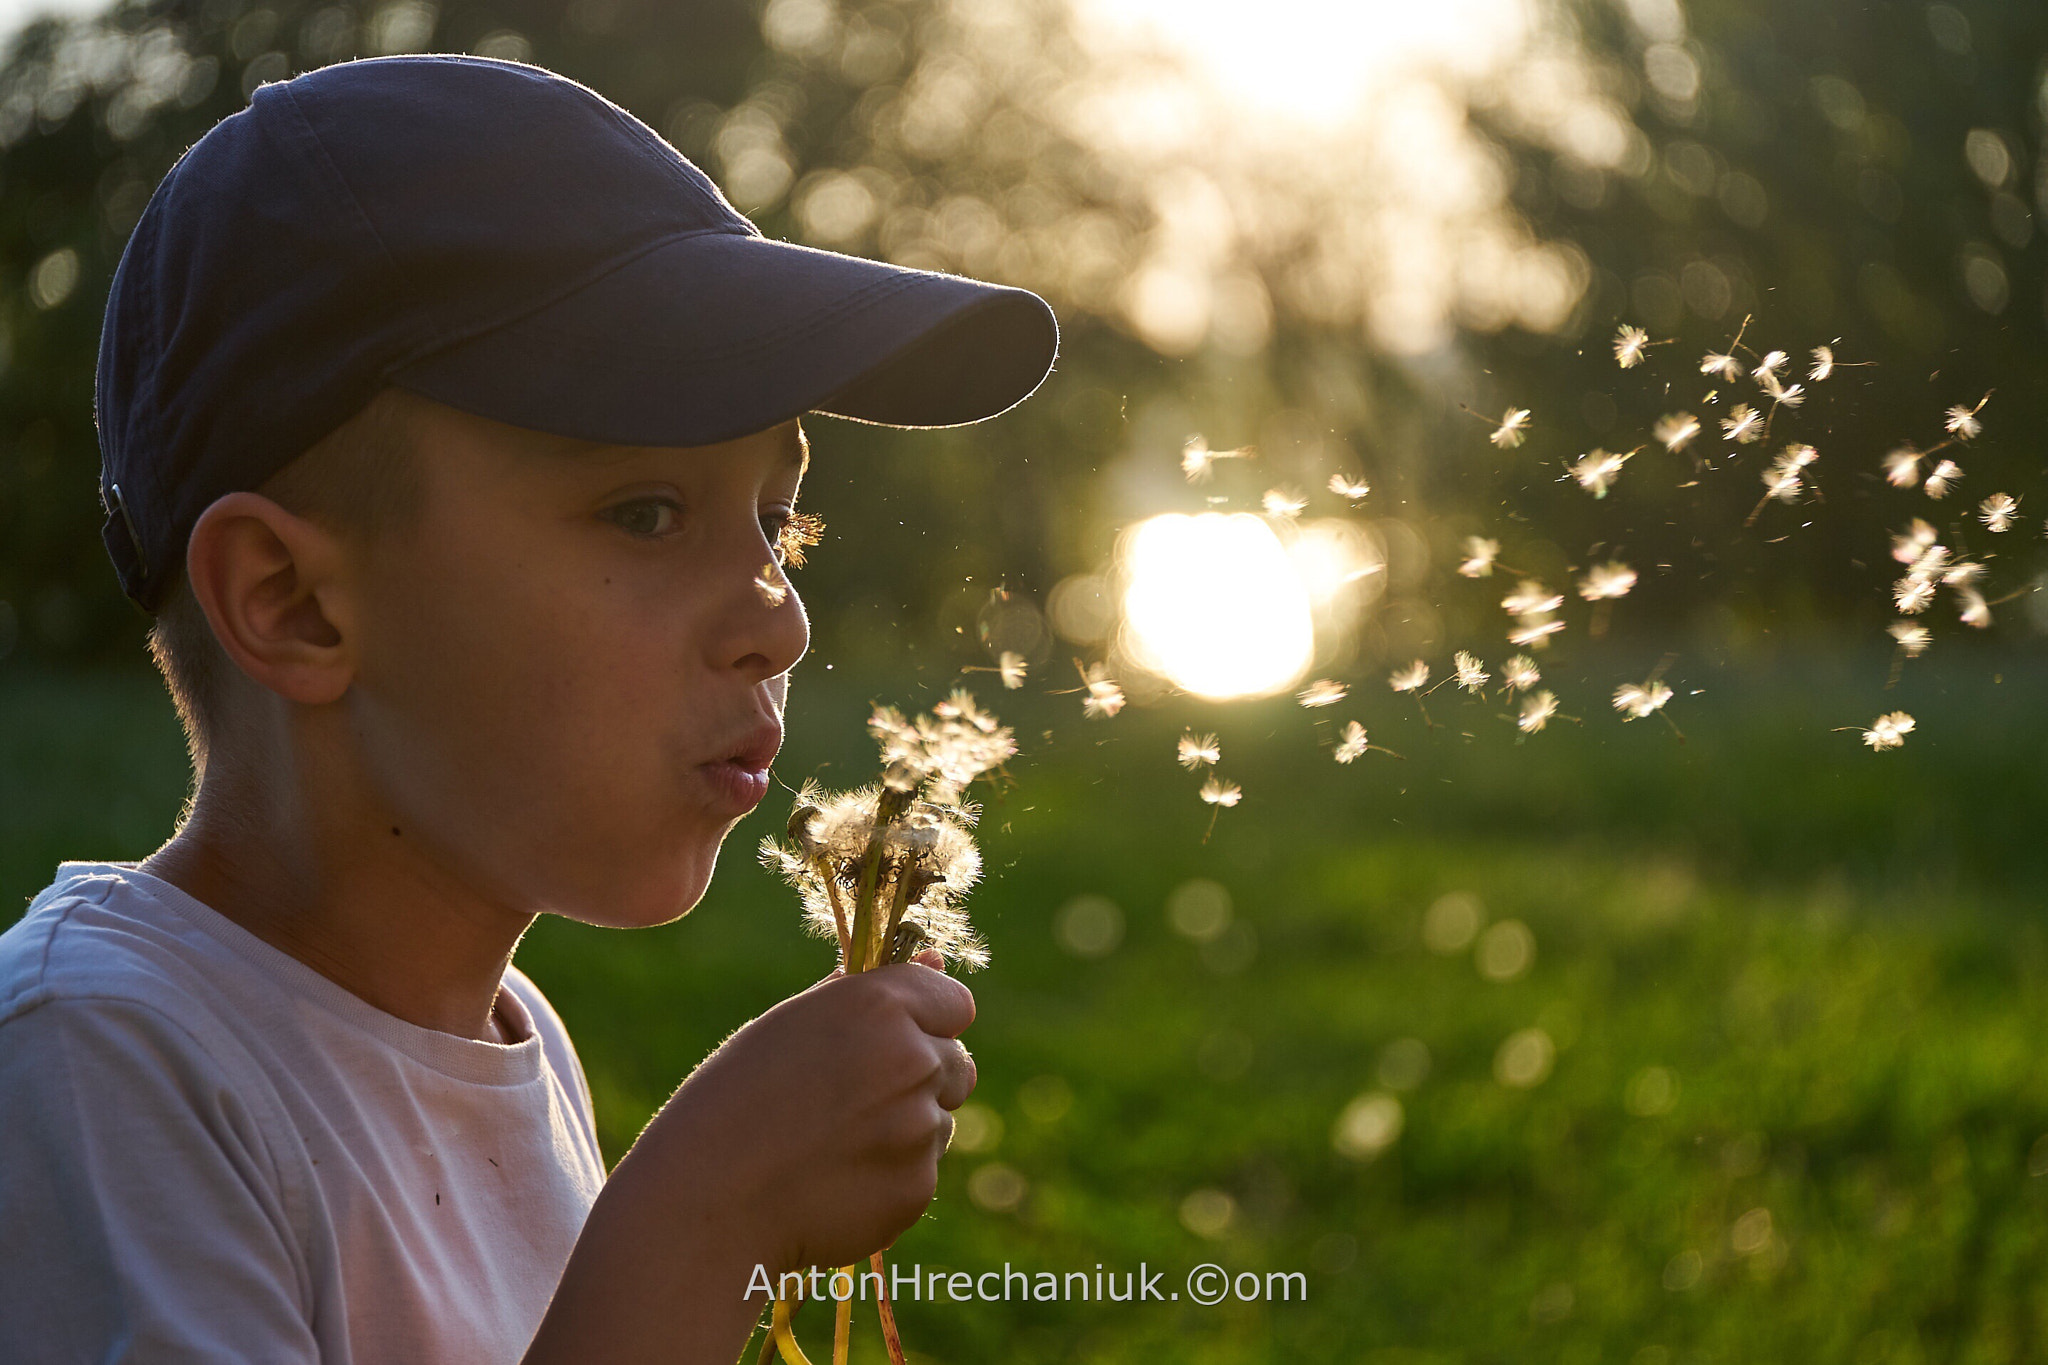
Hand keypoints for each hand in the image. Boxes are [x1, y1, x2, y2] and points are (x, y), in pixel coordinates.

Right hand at [626, 954, 975, 1273]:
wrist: (707, 1204)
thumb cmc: (736, 1100)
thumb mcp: (792, 1025)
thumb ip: (869, 993)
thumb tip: (936, 961)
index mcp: (880, 1005)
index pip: (955, 1002)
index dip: (927, 1020)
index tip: (891, 1038)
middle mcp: (913, 1059)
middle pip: (956, 1061)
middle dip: (920, 1076)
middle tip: (850, 1099)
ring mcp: (920, 1128)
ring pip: (939, 1119)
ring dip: (905, 1128)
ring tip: (830, 1144)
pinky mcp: (917, 1188)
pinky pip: (921, 1172)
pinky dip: (890, 1178)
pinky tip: (832, 1182)